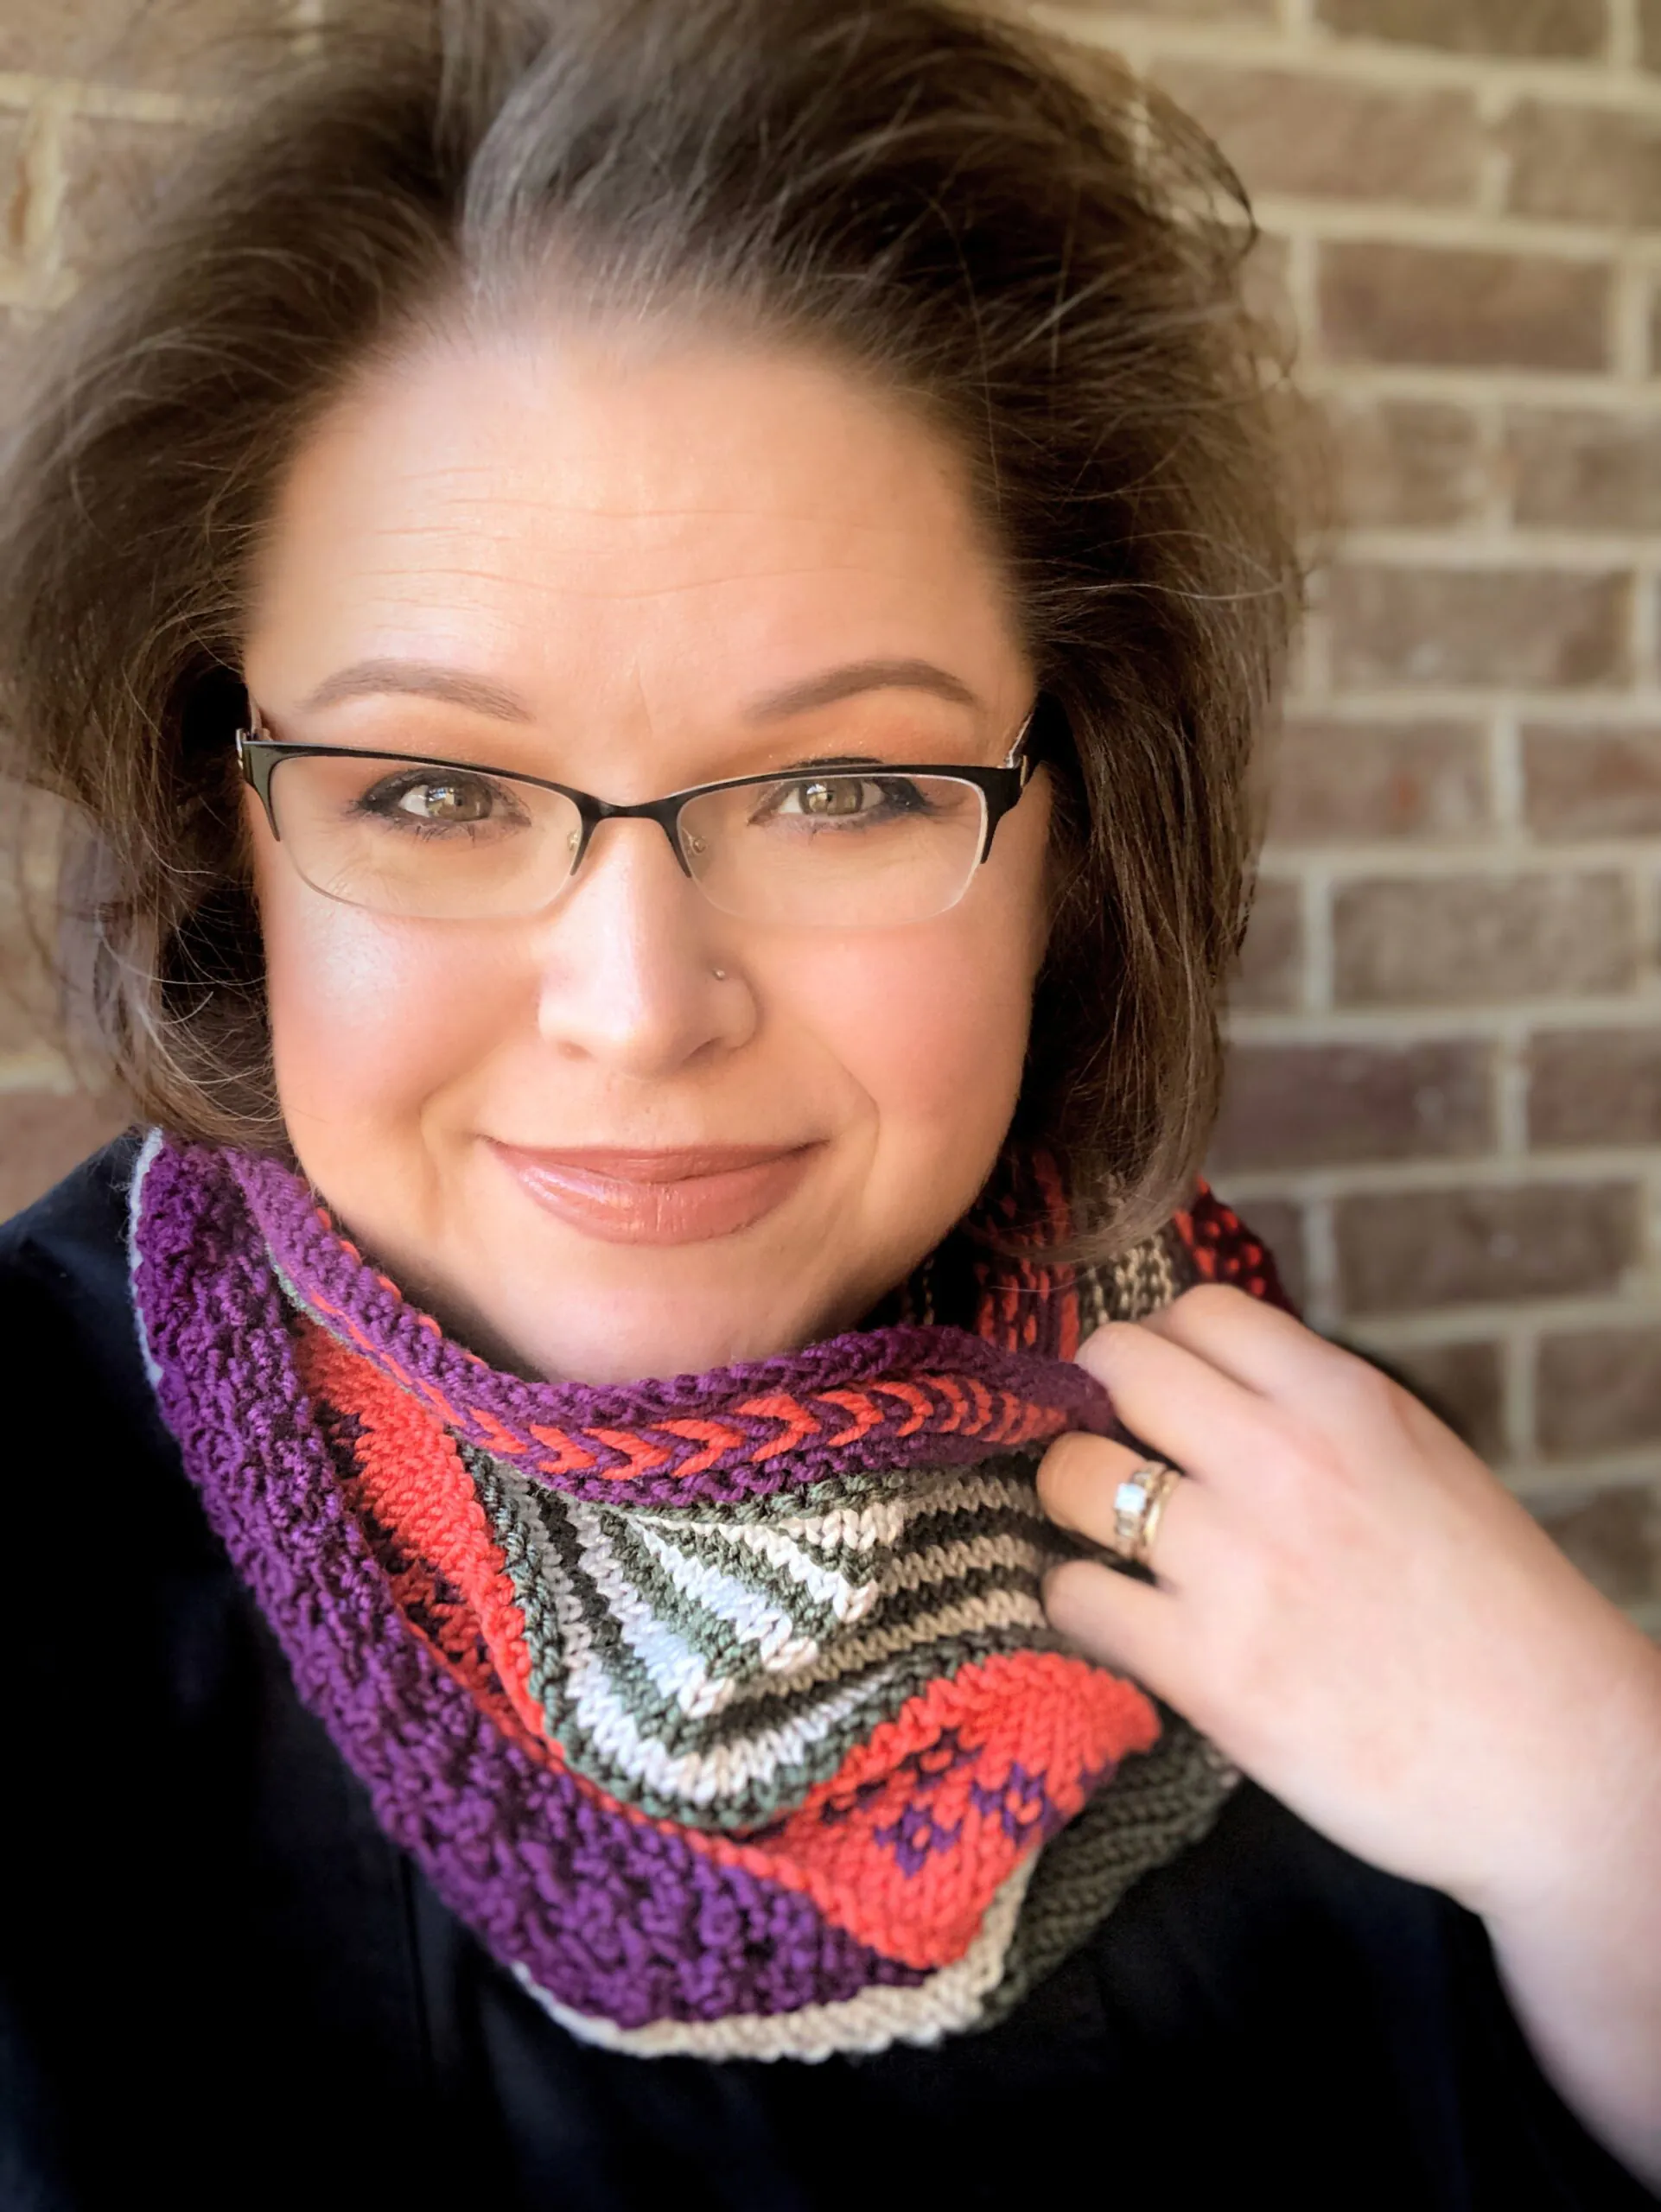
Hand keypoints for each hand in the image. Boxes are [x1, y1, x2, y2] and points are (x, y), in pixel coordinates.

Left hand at [1037, 1285, 1660, 1920]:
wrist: (1560, 1767)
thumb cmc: (1498, 1619)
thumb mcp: (1420, 1463)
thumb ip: (1317, 1412)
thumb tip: (1211, 1378)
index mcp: (1345, 1402)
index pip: (1195, 1310)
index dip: (1159, 1347)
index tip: (1152, 1390)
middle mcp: (1284, 1463)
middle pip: (1113, 1365)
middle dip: (1093, 1400)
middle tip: (1108, 1450)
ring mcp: (1238, 1565)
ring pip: (1071, 1477)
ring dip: (1070, 1502)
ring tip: (1105, 1537)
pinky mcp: (1209, 1671)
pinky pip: (1076, 1597)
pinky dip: (1079, 1605)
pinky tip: (1119, 1620)